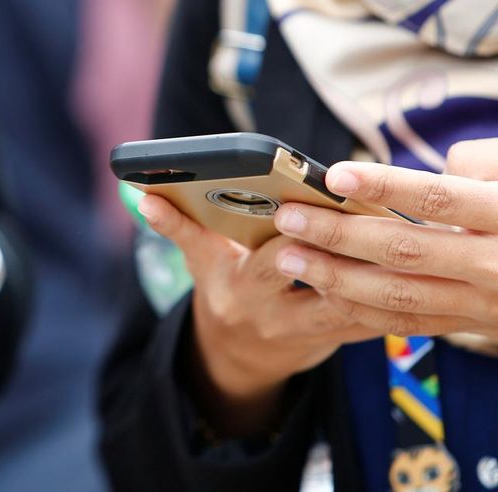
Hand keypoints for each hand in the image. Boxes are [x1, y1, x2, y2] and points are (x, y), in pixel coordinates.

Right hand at [138, 194, 373, 435]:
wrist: (237, 356)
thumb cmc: (221, 288)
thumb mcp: (198, 259)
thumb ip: (176, 226)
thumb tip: (143, 197)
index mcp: (240, 289)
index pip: (269, 263)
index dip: (294, 238)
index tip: (314, 211)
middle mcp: (276, 314)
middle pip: (318, 282)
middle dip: (344, 250)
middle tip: (367, 215)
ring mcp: (312, 331)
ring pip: (355, 303)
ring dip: (377, 271)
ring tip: (395, 234)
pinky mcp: (341, 339)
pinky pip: (375, 319)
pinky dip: (394, 293)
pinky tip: (408, 264)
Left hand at [272, 141, 497, 338]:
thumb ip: (481, 164)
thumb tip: (437, 169)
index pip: (441, 198)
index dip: (386, 184)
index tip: (336, 174)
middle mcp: (496, 265)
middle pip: (405, 250)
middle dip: (339, 235)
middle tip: (289, 217)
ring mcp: (483, 303)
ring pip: (399, 294)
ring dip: (336, 278)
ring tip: (290, 258)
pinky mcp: (472, 324)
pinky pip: (410, 322)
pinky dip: (363, 310)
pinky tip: (325, 292)